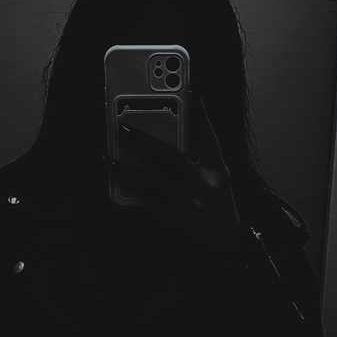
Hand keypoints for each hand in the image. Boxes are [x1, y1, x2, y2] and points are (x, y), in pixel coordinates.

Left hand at [107, 94, 241, 255]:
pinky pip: (149, 204)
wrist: (227, 245)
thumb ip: (205, 148)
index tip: (189, 92)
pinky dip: (131, 192)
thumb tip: (190, 115)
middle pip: (172, 158)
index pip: (210, 139)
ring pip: (154, 182)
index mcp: (218, 173)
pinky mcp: (176, 222)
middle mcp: (205, 188)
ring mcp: (190, 206)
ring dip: (129, 168)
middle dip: (146, 141)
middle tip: (122, 129)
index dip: (200, 115)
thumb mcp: (220, 176)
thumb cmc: (220, 204)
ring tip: (109, 157)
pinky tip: (116, 183)